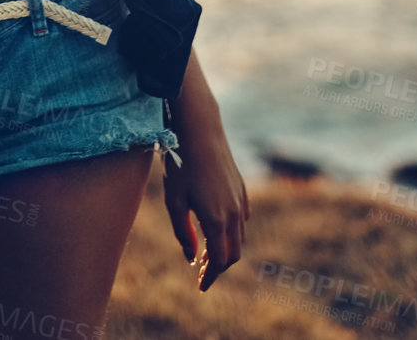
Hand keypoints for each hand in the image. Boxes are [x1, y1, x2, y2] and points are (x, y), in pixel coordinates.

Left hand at [162, 111, 249, 292]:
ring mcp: (240, 199)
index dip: (210, 277)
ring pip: (238, 236)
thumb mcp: (175, 199)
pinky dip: (232, 231)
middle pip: (232, 252)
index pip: (219, 261)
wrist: (200, 129)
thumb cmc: (181, 163)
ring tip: (205, 251)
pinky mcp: (241, 187)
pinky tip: (217, 227)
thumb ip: (183, 232)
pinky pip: (241, 218)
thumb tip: (191, 257)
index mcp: (216, 220)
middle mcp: (233, 213)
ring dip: (225, 248)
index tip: (201, 286)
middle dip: (218, 266)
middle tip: (202, 271)